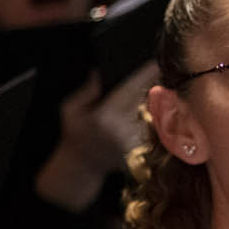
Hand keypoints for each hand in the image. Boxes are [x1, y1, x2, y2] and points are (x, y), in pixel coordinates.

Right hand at [35, 62, 155, 211]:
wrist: (83, 166)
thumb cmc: (75, 136)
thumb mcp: (70, 110)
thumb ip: (85, 90)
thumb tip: (99, 72)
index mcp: (106, 115)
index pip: (132, 87)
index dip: (146, 72)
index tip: (154, 62)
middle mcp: (124, 127)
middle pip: (149, 97)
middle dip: (154, 85)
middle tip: (159, 74)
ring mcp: (136, 139)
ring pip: (155, 111)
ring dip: (157, 102)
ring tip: (156, 95)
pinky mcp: (144, 147)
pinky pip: (156, 126)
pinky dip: (157, 118)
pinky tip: (150, 116)